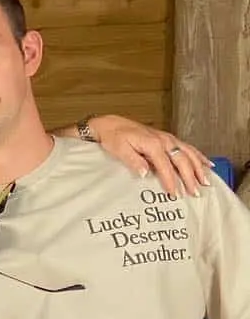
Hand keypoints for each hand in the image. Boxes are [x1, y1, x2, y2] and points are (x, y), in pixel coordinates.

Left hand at [89, 115, 212, 196]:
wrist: (112, 125)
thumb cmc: (114, 137)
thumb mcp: (119, 149)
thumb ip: (133, 161)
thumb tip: (144, 173)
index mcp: (152, 144)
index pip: (165, 166)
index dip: (171, 181)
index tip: (174, 193)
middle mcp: (164, 141)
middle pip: (182, 160)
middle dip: (190, 178)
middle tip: (194, 193)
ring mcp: (168, 139)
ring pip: (189, 154)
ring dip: (199, 168)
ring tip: (206, 182)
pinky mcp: (168, 139)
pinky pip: (188, 147)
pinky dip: (199, 156)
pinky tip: (207, 164)